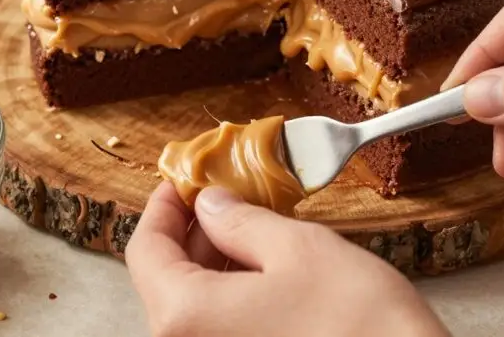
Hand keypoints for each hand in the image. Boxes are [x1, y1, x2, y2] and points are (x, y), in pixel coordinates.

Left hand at [125, 182, 449, 336]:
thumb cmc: (359, 325)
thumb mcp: (298, 249)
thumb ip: (241, 222)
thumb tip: (211, 205)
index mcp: (183, 316)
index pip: (145, 251)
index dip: (162, 208)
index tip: (181, 182)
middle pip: (166, 282)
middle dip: (192, 234)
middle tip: (223, 197)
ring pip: (194, 308)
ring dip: (214, 265)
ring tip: (251, 229)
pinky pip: (220, 330)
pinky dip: (232, 297)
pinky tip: (265, 273)